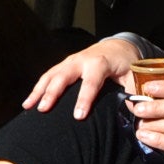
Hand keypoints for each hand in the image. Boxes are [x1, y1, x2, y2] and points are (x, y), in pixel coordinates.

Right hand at [24, 37, 142, 118]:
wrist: (118, 47)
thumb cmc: (126, 64)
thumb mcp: (134, 77)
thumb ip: (134, 93)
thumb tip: (133, 111)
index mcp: (99, 63)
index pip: (90, 83)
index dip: (84, 100)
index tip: (78, 116)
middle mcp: (81, 60)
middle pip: (63, 77)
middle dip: (52, 93)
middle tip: (44, 110)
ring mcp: (70, 61)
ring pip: (50, 75)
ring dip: (38, 91)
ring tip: (28, 107)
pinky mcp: (63, 65)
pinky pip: (48, 76)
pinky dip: (37, 88)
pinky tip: (29, 102)